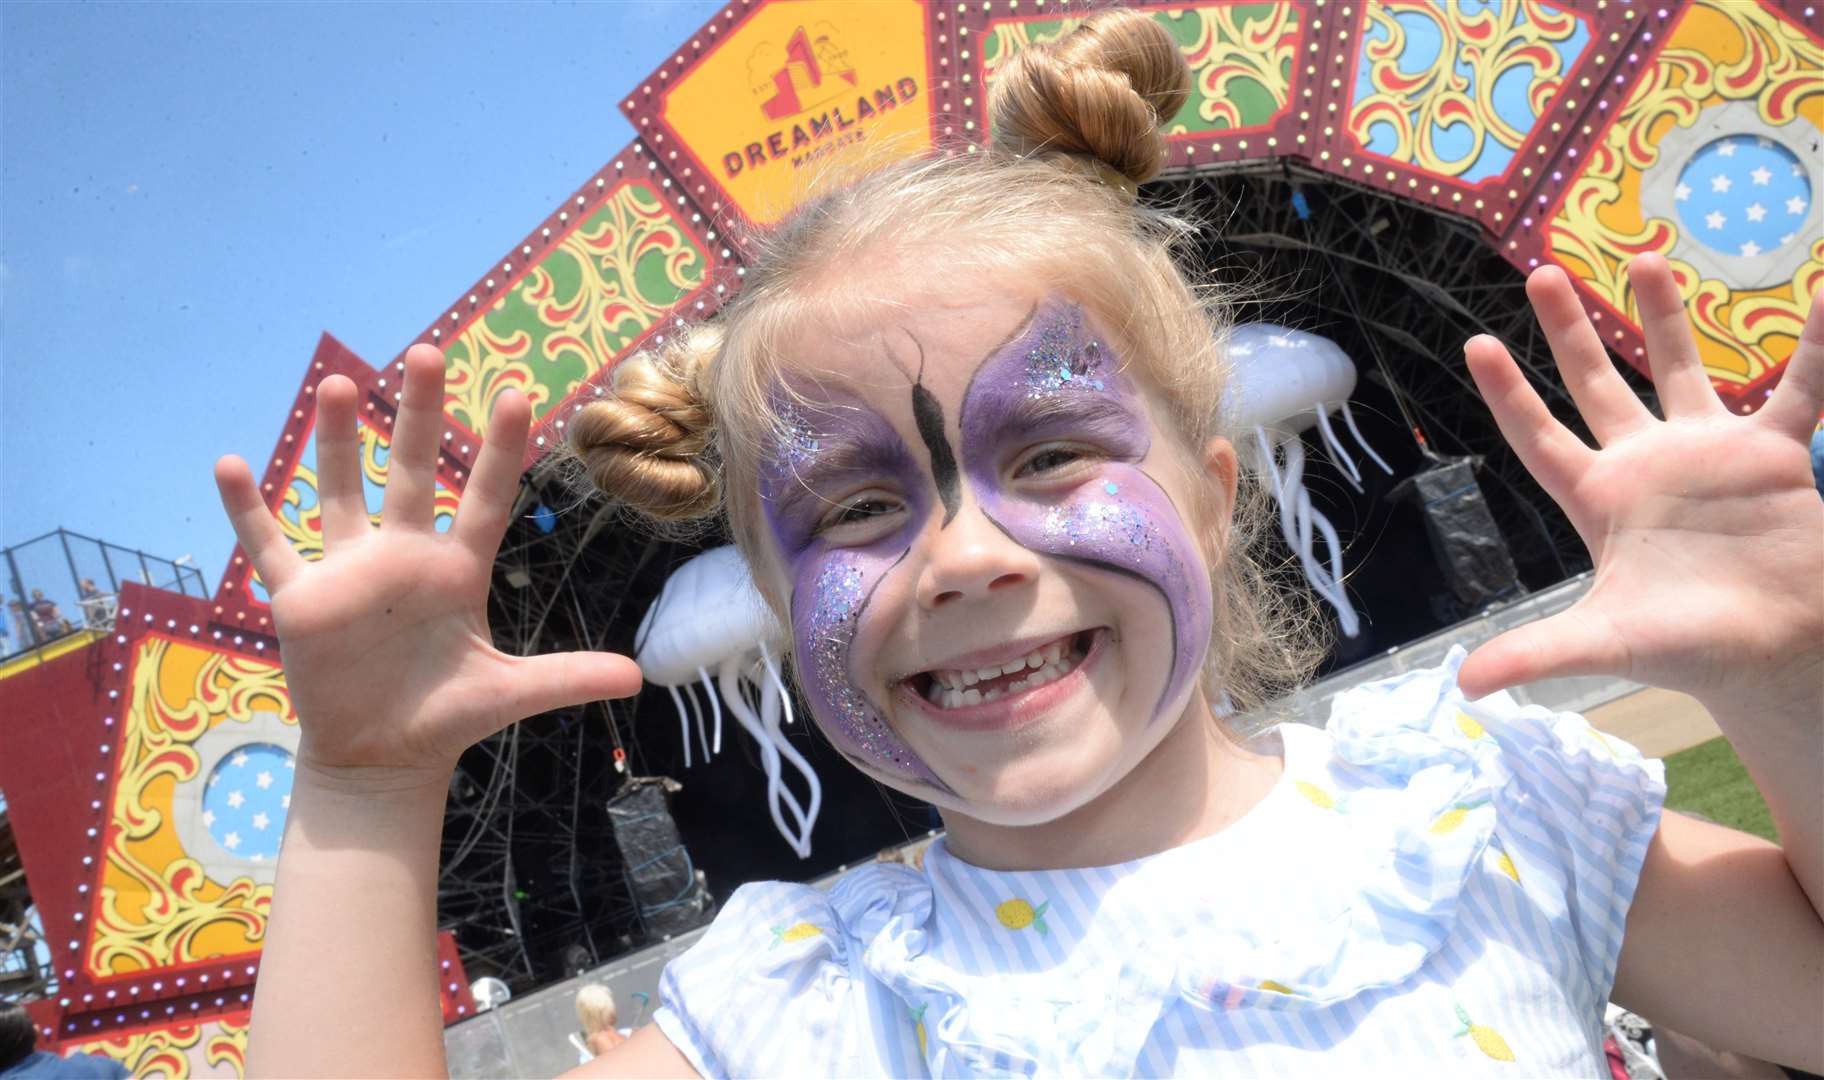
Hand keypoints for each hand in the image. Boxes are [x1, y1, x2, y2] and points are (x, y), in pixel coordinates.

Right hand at [214, 346, 642, 786]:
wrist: (381, 756)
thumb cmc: (445, 715)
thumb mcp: (508, 695)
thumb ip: (567, 677)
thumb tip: (637, 678)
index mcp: (458, 571)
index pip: (487, 499)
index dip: (502, 452)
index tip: (519, 397)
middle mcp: (405, 556)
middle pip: (415, 472)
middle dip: (421, 416)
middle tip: (428, 353)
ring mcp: (350, 572)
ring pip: (341, 492)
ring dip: (339, 441)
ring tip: (341, 384)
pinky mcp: (302, 599)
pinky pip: (270, 546)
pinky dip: (248, 509)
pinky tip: (231, 463)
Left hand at [1458, 254, 1822, 710]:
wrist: (1775, 656)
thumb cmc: (1686, 648)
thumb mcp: (1606, 643)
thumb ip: (1537, 652)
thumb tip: (1462, 686)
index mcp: (1599, 499)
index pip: (1539, 437)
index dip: (1508, 395)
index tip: (1475, 343)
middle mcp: (1647, 464)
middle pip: (1595, 384)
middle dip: (1569, 331)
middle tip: (1541, 271)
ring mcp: (1708, 453)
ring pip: (1679, 368)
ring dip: (1661, 316)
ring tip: (1642, 257)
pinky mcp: (1772, 456)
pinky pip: (1799, 387)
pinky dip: (1815, 345)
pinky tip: (1823, 294)